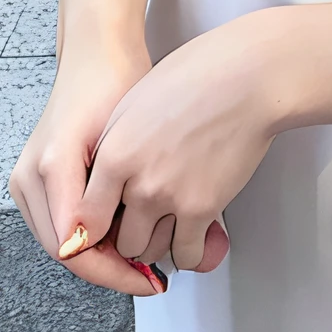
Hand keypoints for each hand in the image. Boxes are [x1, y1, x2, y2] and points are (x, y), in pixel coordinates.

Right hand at [10, 42, 160, 296]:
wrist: (96, 56)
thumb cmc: (114, 84)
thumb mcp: (124, 138)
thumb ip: (116, 190)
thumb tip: (119, 244)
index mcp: (51, 168)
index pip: (74, 248)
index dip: (113, 272)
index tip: (148, 280)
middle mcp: (30, 179)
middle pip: (66, 252)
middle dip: (110, 270)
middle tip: (152, 277)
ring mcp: (28, 181)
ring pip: (64, 243)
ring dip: (102, 257)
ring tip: (144, 259)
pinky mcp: (37, 181)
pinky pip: (62, 225)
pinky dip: (94, 238)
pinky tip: (126, 235)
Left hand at [69, 19, 276, 271]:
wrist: (246, 79)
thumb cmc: (196, 78)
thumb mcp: (133, 105)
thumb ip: (114, 148)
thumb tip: (106, 177)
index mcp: (114, 155)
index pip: (85, 220)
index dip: (93, 232)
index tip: (102, 233)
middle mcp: (137, 183)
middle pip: (120, 240)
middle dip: (129, 238)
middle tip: (141, 227)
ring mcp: (171, 199)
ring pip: (149, 252)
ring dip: (156, 245)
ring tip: (166, 228)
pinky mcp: (204, 208)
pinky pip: (186, 253)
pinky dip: (186, 252)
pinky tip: (189, 236)